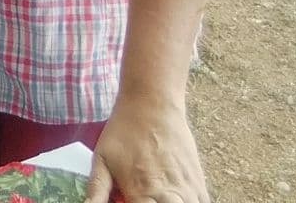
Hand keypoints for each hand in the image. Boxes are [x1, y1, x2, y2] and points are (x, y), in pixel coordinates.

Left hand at [84, 98, 208, 202]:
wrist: (152, 102)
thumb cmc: (124, 131)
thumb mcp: (102, 159)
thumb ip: (97, 190)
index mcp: (141, 192)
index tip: (128, 201)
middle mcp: (168, 194)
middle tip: (146, 197)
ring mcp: (187, 188)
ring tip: (161, 195)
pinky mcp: (199, 181)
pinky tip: (177, 197)